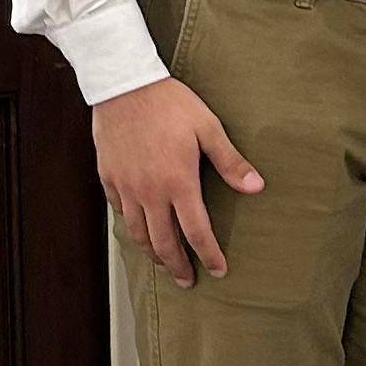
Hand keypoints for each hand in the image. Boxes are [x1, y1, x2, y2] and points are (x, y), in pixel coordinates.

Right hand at [93, 75, 261, 284]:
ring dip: (152, 254)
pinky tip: (139, 228)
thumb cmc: (170, 103)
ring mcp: (127, 187)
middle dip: (178, 266)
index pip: (196, 232)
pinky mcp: (109, 177)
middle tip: (187, 281)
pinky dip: (131, 226)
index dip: (209, 255)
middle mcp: (150, 192)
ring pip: (137, 234)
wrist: (124, 83)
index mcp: (178, 182)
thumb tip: (256, 187)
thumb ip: (230, 161)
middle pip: (164, 243)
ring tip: (162, 264)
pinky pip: (120, 211)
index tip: (218, 271)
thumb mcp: (207, 127)